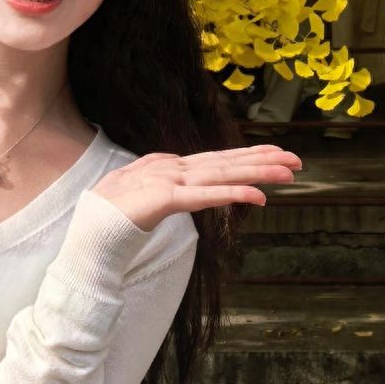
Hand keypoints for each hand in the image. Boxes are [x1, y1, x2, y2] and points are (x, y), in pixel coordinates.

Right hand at [92, 145, 302, 231]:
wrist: (87, 230)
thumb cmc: (110, 216)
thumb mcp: (142, 195)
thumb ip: (163, 188)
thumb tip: (179, 188)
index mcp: (169, 167)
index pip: (217, 159)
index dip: (248, 155)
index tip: (276, 153)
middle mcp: (173, 168)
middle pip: (226, 161)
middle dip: (264, 159)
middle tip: (297, 160)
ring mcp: (169, 181)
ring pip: (223, 173)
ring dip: (258, 171)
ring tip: (288, 172)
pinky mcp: (165, 199)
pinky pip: (206, 197)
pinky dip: (234, 194)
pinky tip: (258, 196)